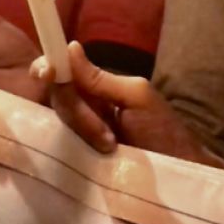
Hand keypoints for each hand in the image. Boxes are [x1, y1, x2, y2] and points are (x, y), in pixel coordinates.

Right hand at [34, 42, 211, 161]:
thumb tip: (70, 47)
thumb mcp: (136, 97)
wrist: (176, 177)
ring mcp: (71, 136)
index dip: (46, 69)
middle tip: (108, 135)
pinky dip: (69, 149)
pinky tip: (91, 155)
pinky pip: (54, 149)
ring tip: (111, 146)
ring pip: (53, 122)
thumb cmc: (163, 132)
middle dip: (76, 110)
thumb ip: (100, 78)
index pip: (57, 72)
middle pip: (54, 96)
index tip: (48, 73)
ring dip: (82, 130)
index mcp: (92, 88)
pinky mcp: (70, 162)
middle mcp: (77, 108)